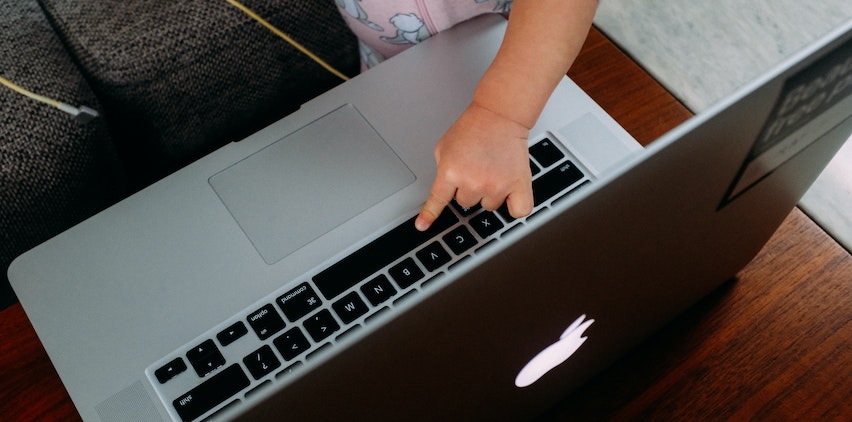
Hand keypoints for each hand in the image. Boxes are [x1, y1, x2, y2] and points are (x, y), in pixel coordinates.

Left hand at [415, 102, 533, 230]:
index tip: (422, 226)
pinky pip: (518, 211)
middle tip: (476, 167)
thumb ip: (442, 169)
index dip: (429, 215)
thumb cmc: (473, 128)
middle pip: (465, 202)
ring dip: (489, 193)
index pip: (438, 200)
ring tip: (493, 170)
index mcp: (451, 172)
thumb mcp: (444, 146)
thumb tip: (446, 186)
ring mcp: (496, 186)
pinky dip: (515, 206)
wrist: (499, 116)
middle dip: (469, 188)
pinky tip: (511, 193)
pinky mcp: (518, 185)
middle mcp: (472, 182)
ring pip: (488, 205)